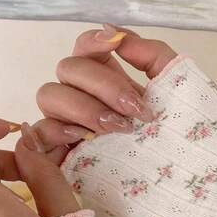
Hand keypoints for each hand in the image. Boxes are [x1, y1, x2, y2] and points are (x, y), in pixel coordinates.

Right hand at [16, 23, 176, 161]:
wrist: (177, 179)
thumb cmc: (175, 136)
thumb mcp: (176, 90)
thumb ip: (154, 56)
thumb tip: (121, 37)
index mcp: (104, 80)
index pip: (84, 47)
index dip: (93, 41)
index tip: (115, 45)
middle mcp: (80, 97)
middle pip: (67, 68)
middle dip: (102, 85)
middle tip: (134, 110)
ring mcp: (66, 124)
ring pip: (48, 95)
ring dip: (83, 107)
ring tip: (115, 129)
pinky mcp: (58, 153)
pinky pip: (39, 132)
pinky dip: (58, 130)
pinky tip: (86, 138)